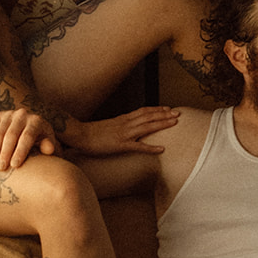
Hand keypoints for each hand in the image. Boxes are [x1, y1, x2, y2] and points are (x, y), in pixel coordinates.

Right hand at [0, 107, 59, 170]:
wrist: (32, 130)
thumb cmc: (41, 142)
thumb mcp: (48, 144)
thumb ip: (49, 146)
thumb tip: (49, 149)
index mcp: (37, 121)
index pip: (27, 137)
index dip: (20, 151)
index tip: (14, 166)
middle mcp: (22, 114)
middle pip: (10, 135)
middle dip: (4, 153)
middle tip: (0, 169)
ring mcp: (8, 114)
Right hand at [62, 107, 179, 155]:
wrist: (80, 134)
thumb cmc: (92, 132)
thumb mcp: (109, 125)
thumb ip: (120, 125)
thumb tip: (128, 126)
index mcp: (123, 118)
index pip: (144, 111)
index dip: (157, 109)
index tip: (168, 108)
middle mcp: (126, 123)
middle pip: (149, 116)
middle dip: (164, 114)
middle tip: (178, 113)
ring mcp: (124, 134)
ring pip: (147, 127)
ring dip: (162, 124)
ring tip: (174, 123)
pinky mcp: (121, 145)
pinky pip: (139, 146)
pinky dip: (151, 147)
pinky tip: (161, 149)